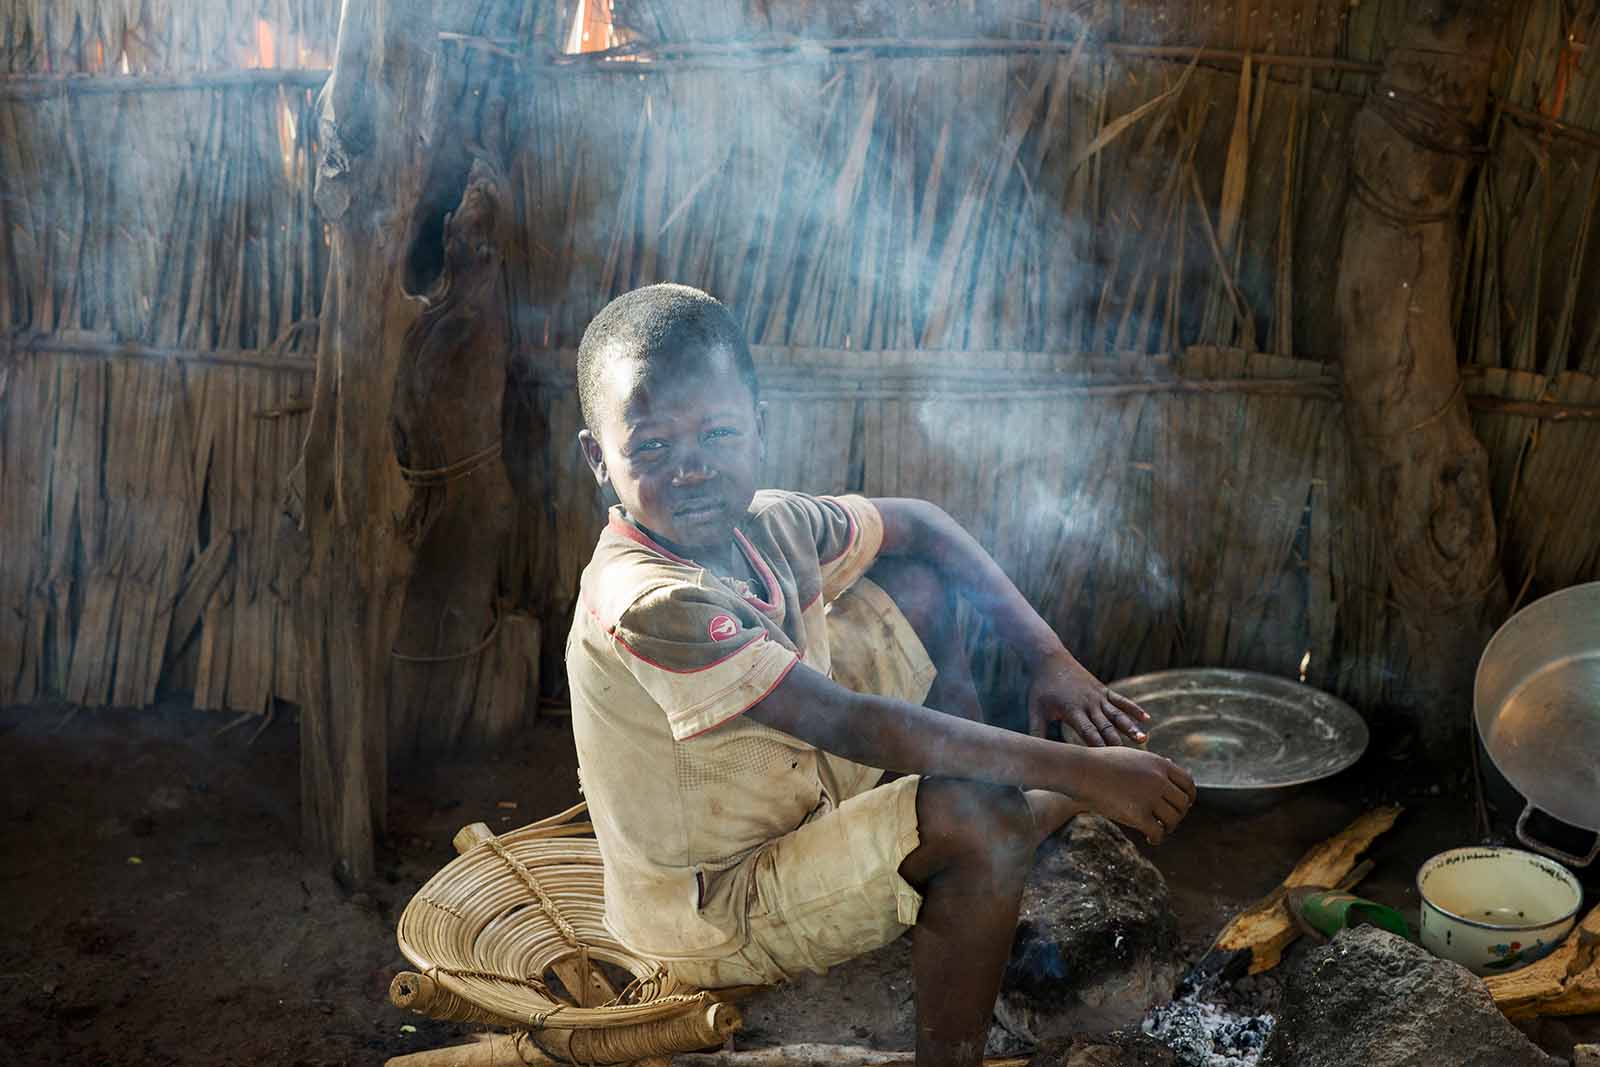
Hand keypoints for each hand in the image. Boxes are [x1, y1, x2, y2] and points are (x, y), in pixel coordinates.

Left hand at [1026, 650, 1150, 746]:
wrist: (1049, 658)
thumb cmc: (1041, 688)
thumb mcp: (1035, 711)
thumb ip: (1036, 732)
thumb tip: (1034, 753)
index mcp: (1072, 710)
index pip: (1088, 732)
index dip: (1098, 746)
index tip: (1108, 761)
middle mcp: (1088, 704)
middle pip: (1106, 726)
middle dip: (1118, 742)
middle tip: (1131, 758)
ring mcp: (1098, 696)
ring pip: (1117, 714)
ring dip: (1131, 727)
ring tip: (1144, 739)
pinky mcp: (1103, 689)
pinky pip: (1121, 700)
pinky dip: (1133, 708)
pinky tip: (1146, 718)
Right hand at [1064, 746, 1196, 844]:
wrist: (1082, 771)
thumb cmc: (1102, 763)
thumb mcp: (1132, 756)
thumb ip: (1152, 763)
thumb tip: (1171, 762)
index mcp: (1160, 764)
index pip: (1188, 783)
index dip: (1189, 797)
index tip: (1184, 805)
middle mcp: (1159, 779)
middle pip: (1182, 803)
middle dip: (1178, 814)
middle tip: (1169, 822)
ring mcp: (1149, 797)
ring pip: (1173, 819)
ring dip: (1168, 827)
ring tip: (1159, 830)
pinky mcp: (1137, 814)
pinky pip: (1157, 832)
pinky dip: (1157, 838)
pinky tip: (1151, 838)